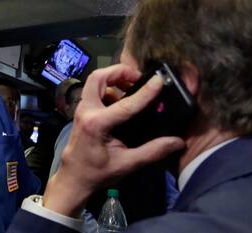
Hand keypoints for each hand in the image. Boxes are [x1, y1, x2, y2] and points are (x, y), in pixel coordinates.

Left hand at [43, 64, 185, 216]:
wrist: (74, 178)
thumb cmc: (98, 172)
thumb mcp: (128, 164)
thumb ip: (153, 151)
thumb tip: (177, 142)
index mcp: (97, 124)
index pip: (125, 103)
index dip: (145, 91)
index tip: (159, 80)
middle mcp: (86, 111)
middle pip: (98, 77)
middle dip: (119, 72)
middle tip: (138, 78)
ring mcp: (81, 109)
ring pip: (94, 81)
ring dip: (113, 79)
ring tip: (132, 86)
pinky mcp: (82, 111)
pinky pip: (94, 91)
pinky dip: (108, 88)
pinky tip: (121, 100)